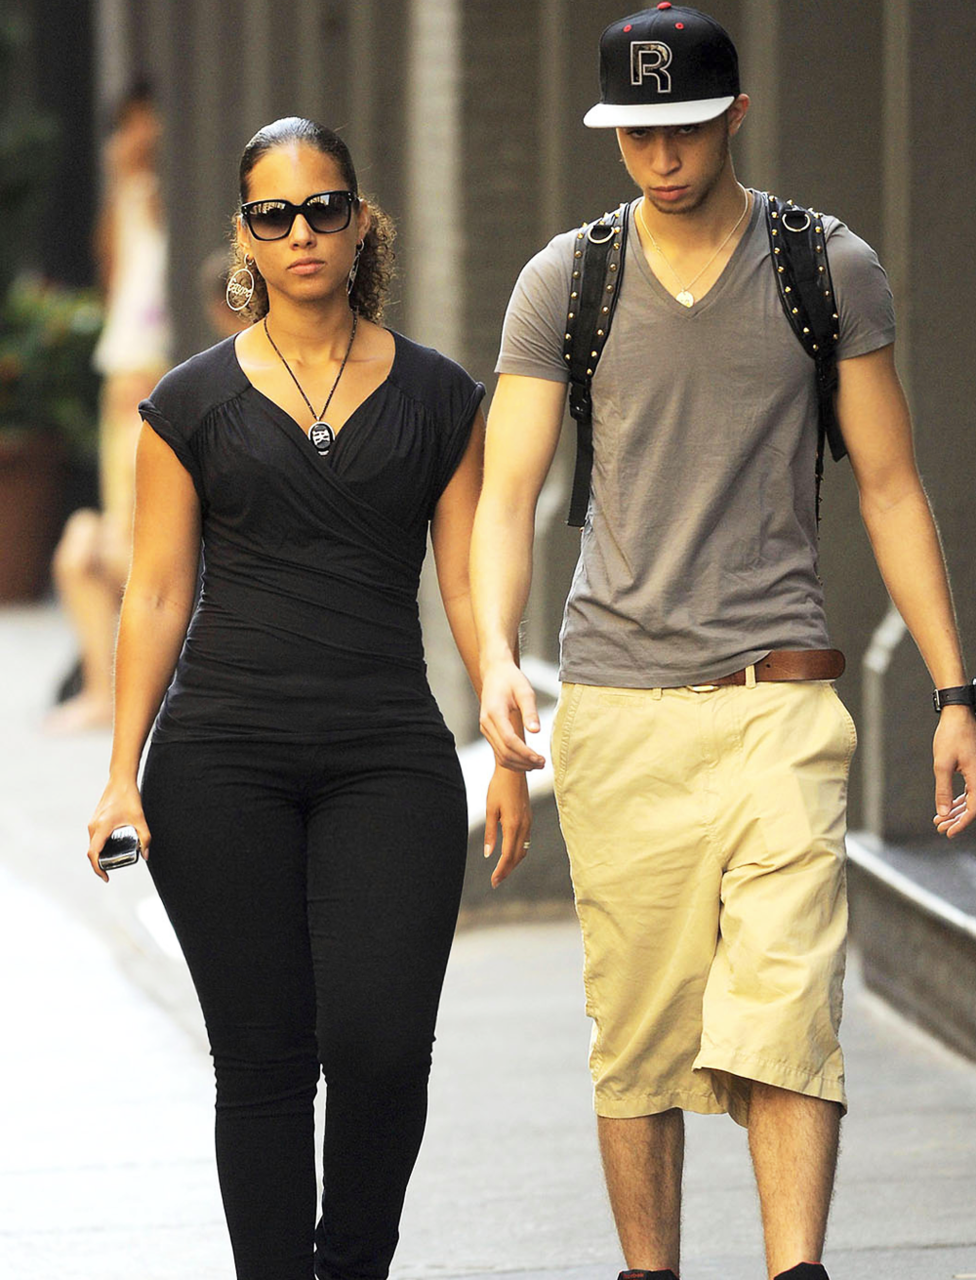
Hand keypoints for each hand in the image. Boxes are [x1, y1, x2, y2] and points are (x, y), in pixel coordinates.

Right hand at [87, 777, 150, 881]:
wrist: (120, 780)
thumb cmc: (129, 797)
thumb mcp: (140, 819)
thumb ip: (145, 838)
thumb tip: (146, 855)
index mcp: (101, 827)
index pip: (93, 854)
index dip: (98, 869)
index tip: (106, 877)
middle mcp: (93, 826)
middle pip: (92, 851)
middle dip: (99, 864)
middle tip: (111, 871)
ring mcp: (93, 823)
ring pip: (92, 844)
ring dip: (99, 855)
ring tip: (112, 861)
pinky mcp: (95, 820)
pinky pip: (94, 838)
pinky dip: (100, 846)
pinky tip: (110, 848)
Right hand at [479, 659, 544, 770]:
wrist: (495, 673)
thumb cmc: (511, 680)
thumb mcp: (525, 691)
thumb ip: (530, 712)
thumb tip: (536, 731)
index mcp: (494, 713)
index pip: (509, 740)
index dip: (525, 753)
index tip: (540, 758)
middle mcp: (486, 724)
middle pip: (504, 752)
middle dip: (524, 762)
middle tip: (543, 763)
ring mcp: (485, 729)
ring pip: (501, 756)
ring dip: (519, 764)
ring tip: (538, 764)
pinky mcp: (489, 732)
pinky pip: (499, 752)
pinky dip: (513, 760)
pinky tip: (527, 761)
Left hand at [484, 765, 531, 887]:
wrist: (513, 770)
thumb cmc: (499, 788)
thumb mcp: (491, 810)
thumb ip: (491, 833)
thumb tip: (489, 854)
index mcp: (513, 825)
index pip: (508, 855)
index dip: (501, 870)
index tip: (494, 881)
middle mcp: (523, 826)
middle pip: (517, 856)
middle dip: (507, 870)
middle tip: (496, 882)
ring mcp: (528, 822)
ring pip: (523, 850)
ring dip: (513, 862)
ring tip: (502, 871)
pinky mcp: (528, 818)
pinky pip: (526, 841)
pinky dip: (518, 852)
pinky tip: (510, 854)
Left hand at [931, 707, 975, 838]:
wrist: (958, 715)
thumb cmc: (951, 737)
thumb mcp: (942, 764)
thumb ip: (943, 790)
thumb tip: (943, 813)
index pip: (973, 809)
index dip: (961, 824)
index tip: (947, 832)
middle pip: (972, 807)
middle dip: (956, 820)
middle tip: (939, 828)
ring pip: (970, 800)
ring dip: (956, 811)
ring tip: (940, 820)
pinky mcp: (974, 770)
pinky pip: (970, 791)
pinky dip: (958, 800)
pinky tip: (948, 807)